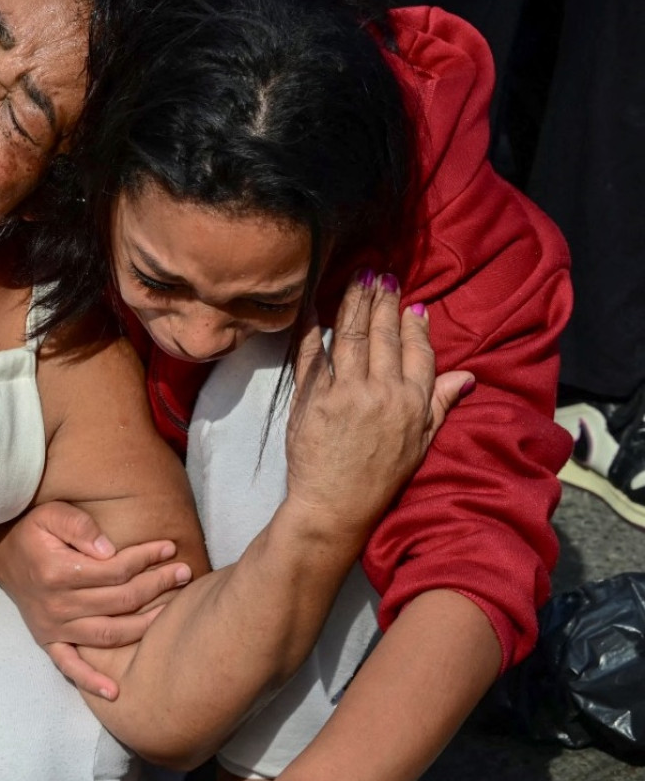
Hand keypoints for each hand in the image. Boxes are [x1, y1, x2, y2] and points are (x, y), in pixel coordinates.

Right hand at [0, 502, 188, 699]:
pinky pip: (70, 666)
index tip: (169, 548)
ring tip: (170, 612)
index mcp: (57, 571)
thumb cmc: (31, 532)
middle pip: (120, 600)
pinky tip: (114, 692)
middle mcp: (56, 604)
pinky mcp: (48, 641)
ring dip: (144, 625)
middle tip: (184, 573)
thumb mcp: (51, 514)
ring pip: (109, 633)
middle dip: (157, 585)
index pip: (115, 570)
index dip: (146, 558)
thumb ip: (80, 527)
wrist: (2, 554)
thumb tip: (110, 551)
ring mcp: (53, 627)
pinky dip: (90, 681)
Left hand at [281, 273, 472, 541]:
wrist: (335, 505)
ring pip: (351, 336)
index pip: (418, 353)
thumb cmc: (380, 477)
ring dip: (355, 303)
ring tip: (358, 279)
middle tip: (382, 275)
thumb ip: (440, 405)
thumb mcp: (421, 444)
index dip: (415, 326)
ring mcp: (345, 392)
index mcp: (412, 403)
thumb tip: (467, 376)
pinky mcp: (313, 396)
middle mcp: (382, 392)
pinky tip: (315, 307)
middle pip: (383, 335)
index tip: (412, 304)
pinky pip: (313, 354)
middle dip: (383, 302)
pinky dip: (314, 328)